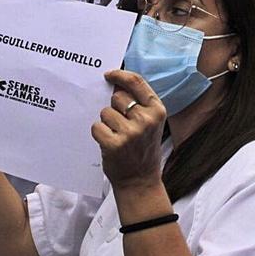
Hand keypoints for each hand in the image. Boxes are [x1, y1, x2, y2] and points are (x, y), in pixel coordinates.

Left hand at [92, 70, 166, 191]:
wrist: (140, 181)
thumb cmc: (143, 149)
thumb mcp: (151, 123)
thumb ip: (139, 103)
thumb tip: (115, 84)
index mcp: (157, 110)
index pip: (136, 82)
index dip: (120, 75)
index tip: (108, 75)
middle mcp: (146, 119)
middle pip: (117, 97)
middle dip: (114, 107)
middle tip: (121, 124)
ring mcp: (131, 132)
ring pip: (105, 112)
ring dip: (106, 123)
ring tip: (117, 136)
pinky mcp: (114, 144)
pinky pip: (96, 127)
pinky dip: (99, 134)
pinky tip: (109, 144)